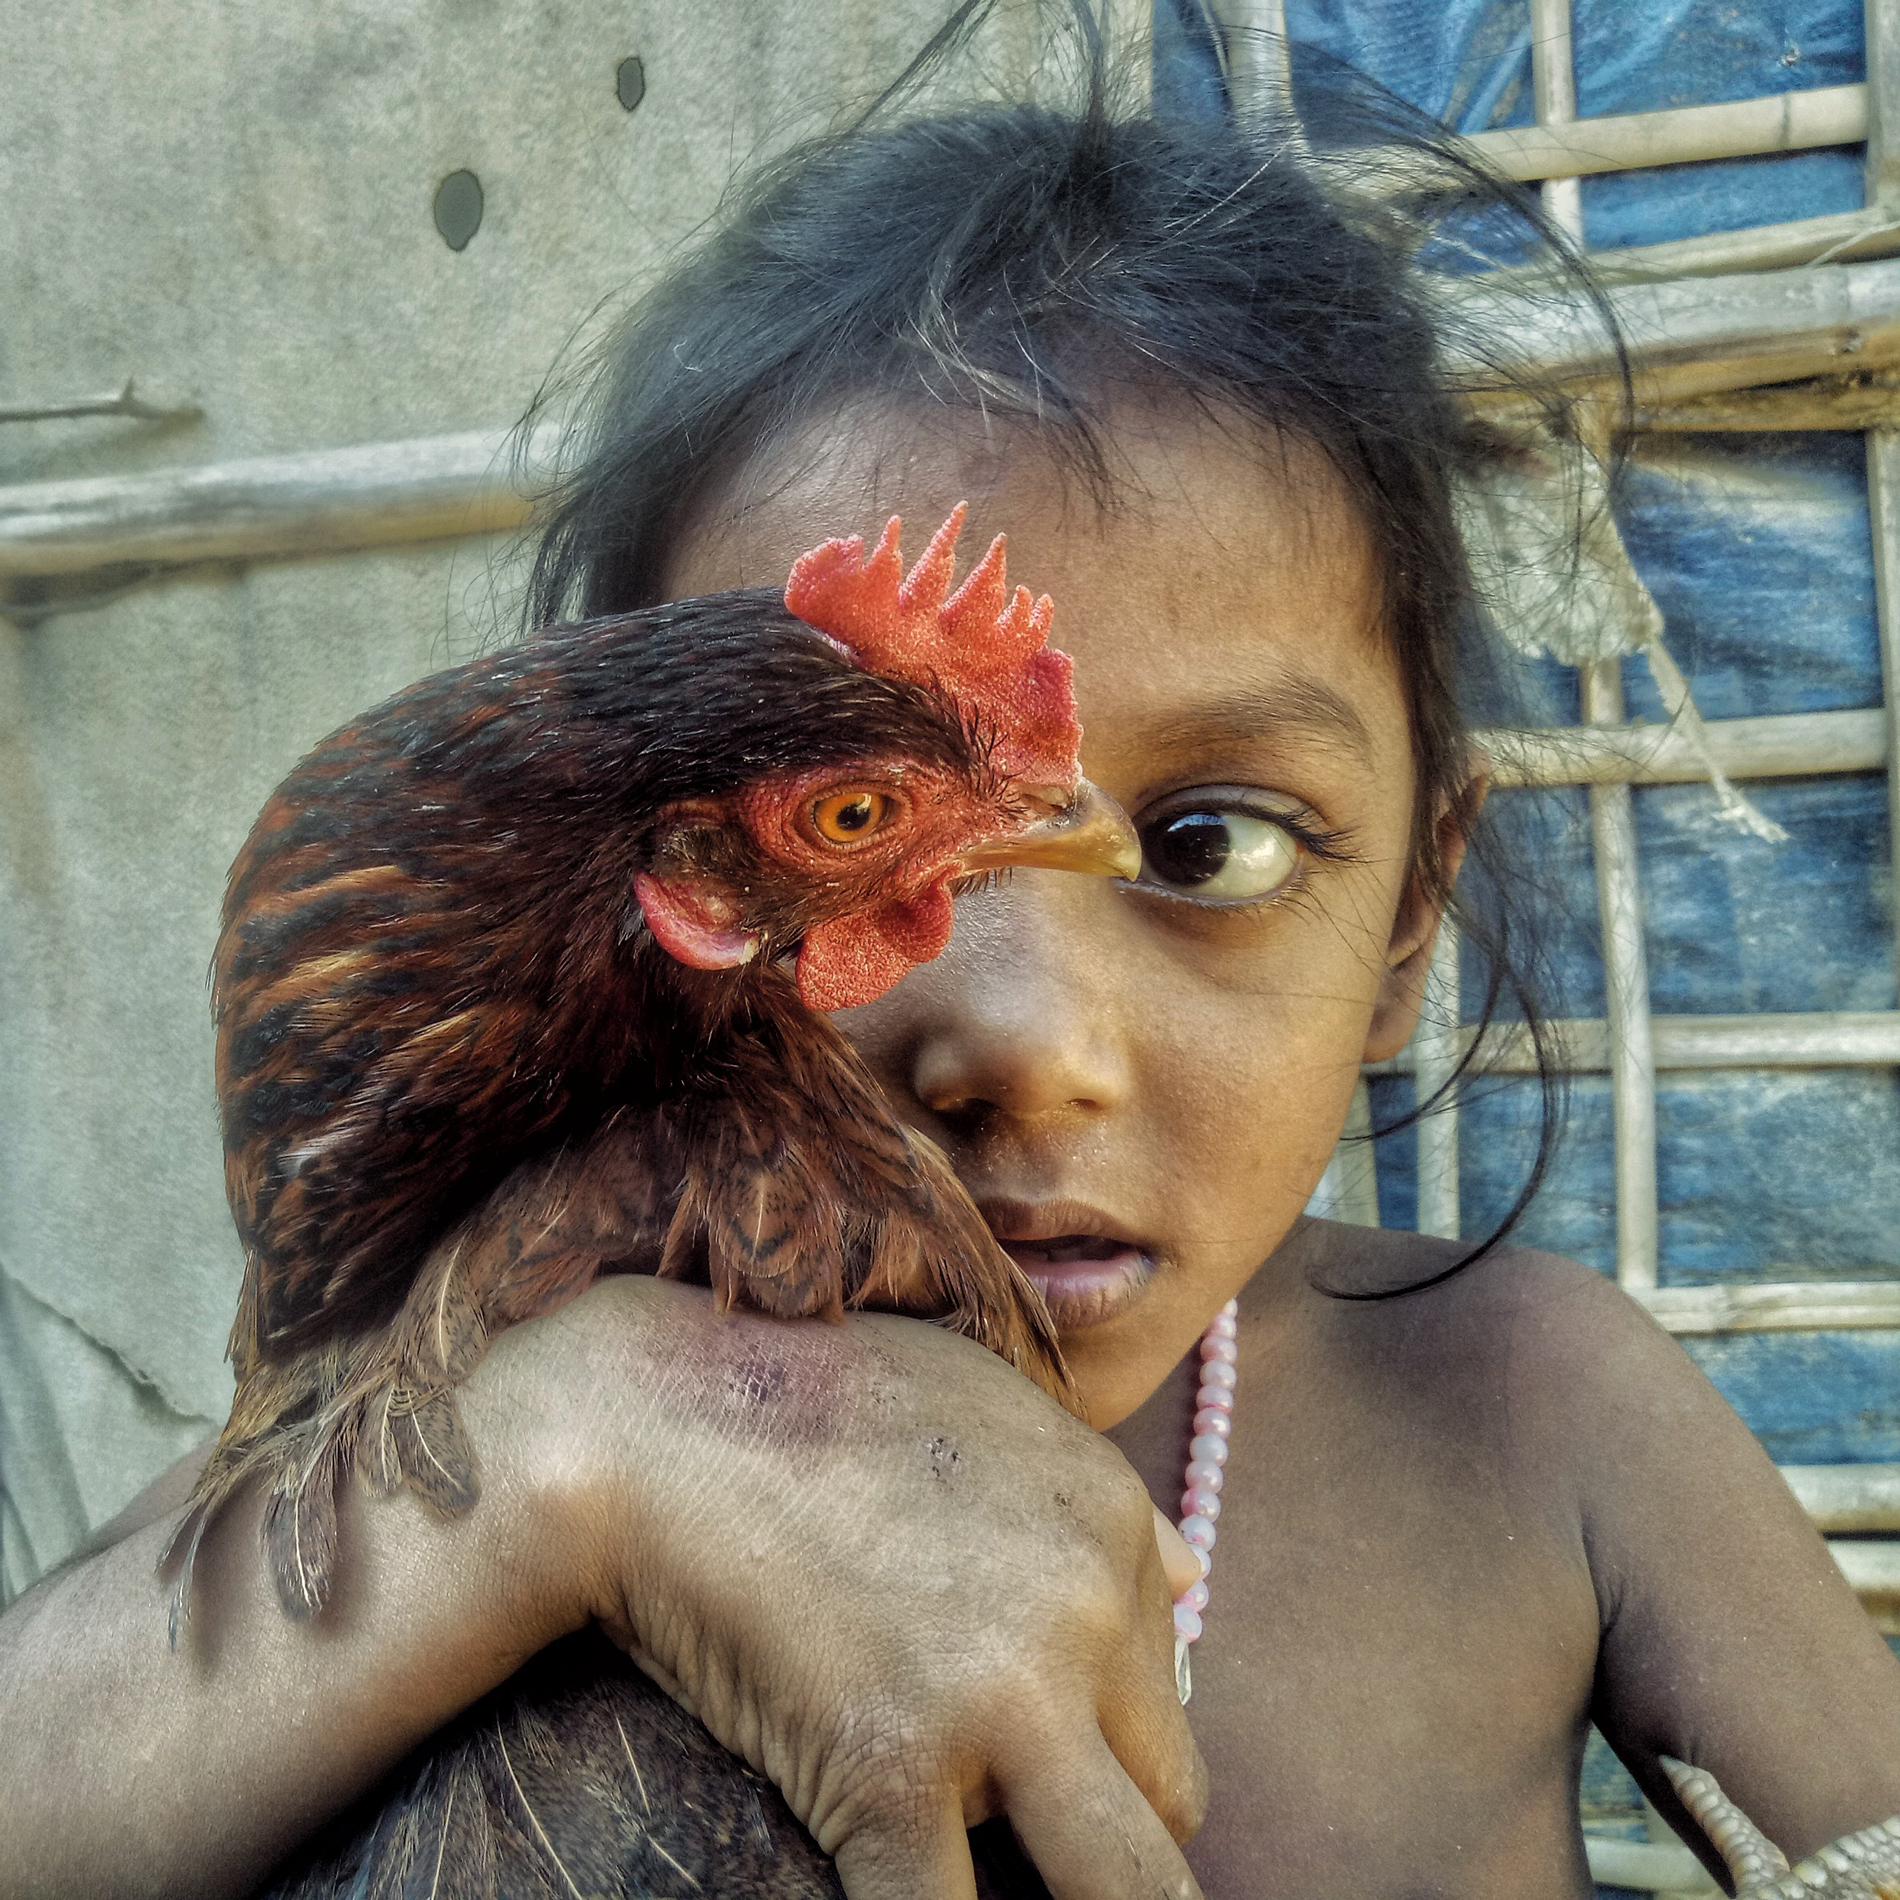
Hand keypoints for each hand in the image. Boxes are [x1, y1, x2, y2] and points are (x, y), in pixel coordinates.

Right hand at [501, 1275, 1207, 1899]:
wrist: (649, 1416)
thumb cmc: (802, 1397)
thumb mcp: (980, 1402)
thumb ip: (1093, 1497)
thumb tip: (1197, 1580)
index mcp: (1105, 1518)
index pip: (1164, 1695)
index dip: (1105, 1752)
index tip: (1052, 1775)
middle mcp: (1085, 1607)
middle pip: (1171, 1798)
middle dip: (1110, 1845)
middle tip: (1037, 1847)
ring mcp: (999, 1695)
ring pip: (1129, 1889)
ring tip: (1026, 1899)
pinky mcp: (895, 1772)